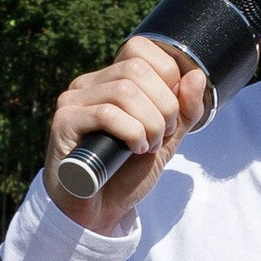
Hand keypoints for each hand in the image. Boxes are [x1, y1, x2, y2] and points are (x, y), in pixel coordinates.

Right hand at [44, 38, 211, 231]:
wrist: (96, 213)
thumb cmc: (125, 174)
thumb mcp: (165, 140)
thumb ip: (183, 111)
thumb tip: (196, 74)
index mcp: (110, 80)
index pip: (139, 48)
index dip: (167, 74)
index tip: (170, 111)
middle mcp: (88, 84)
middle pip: (137, 68)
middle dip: (164, 105)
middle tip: (161, 135)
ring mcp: (73, 101)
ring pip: (124, 91)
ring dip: (150, 123)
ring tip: (147, 146)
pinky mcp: (63, 123)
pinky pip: (106, 113)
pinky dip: (131, 132)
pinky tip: (133, 150)